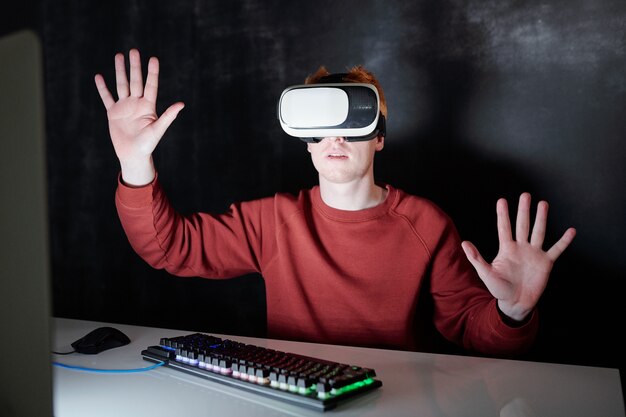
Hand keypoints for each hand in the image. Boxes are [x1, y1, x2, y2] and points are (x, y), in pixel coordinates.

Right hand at [94, 49, 183, 184]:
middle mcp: (137, 103)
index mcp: (148, 106)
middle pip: (135, 81)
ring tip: (118, 56)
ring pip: (122, 85)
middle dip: (134, 66)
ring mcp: (124, 107)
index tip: (153, 58)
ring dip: (120, 71)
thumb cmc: (148, 144)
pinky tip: (99, 77)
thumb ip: (168, 116)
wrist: (133, 155)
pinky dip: (102, 88)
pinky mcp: (113, 113)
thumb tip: (181, 104)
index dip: (152, 72)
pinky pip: (107, 98)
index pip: (150, 85)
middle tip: (133, 50)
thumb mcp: (158, 129)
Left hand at [461, 193, 575, 321]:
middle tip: (526, 195)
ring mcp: (534, 254)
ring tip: (543, 204)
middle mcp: (521, 247)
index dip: (503, 215)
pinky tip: (571, 231)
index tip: (502, 200)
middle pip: (523, 225)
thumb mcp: (486, 273)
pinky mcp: (546, 263)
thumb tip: (464, 243)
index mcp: (506, 248)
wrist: (515, 303)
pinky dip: (564, 241)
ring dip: (541, 219)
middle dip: (524, 210)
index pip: (504, 228)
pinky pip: (556, 250)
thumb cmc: (499, 289)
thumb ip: (476, 258)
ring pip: (538, 232)